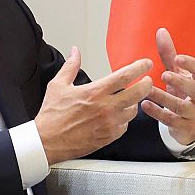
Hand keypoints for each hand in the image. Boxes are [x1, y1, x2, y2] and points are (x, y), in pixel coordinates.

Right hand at [37, 48, 153, 163]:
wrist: (47, 142)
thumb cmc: (52, 116)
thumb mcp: (58, 85)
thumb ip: (71, 66)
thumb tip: (75, 52)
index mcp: (95, 92)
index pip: (125, 76)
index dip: (139, 67)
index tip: (146, 63)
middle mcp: (106, 107)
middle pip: (138, 93)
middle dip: (147, 84)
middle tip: (147, 80)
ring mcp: (109, 123)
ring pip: (133, 110)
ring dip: (134, 103)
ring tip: (130, 99)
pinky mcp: (109, 137)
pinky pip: (125, 126)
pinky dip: (124, 120)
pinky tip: (118, 116)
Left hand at [141, 27, 194, 145]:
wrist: (190, 123)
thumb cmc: (184, 92)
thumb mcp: (178, 73)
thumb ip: (170, 54)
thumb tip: (161, 30)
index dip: (192, 65)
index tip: (178, 58)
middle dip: (181, 82)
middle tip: (164, 74)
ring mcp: (194, 113)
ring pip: (182, 107)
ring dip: (164, 98)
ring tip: (148, 90)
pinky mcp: (184, 126)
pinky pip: (171, 120)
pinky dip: (157, 112)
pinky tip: (145, 105)